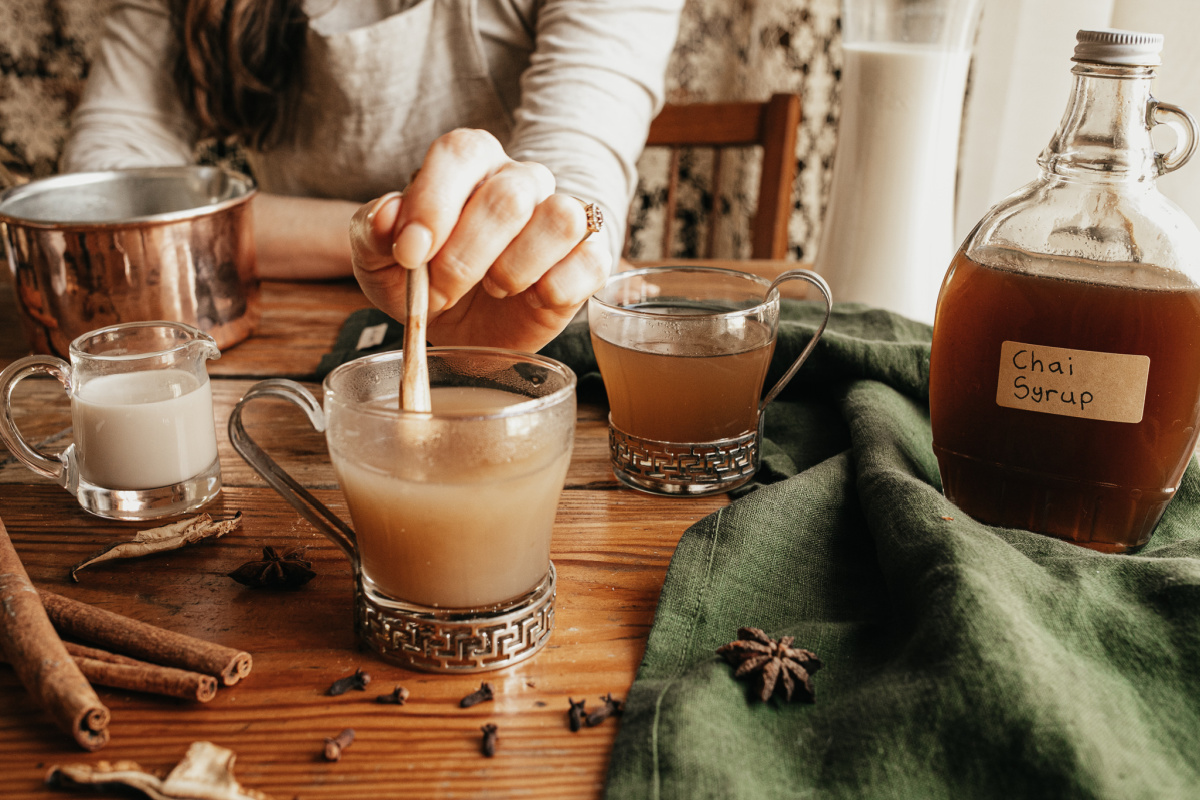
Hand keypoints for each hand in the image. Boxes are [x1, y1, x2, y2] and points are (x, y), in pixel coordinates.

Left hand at [349, 129, 611, 352]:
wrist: (462, 329)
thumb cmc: (423, 282)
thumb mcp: (379, 262)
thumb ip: (373, 231)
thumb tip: (388, 214)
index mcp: (469, 165)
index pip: (461, 153)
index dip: (434, 202)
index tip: (411, 252)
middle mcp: (520, 181)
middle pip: (509, 194)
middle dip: (466, 255)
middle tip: (443, 290)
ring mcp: (560, 218)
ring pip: (560, 218)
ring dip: (516, 268)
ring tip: (494, 287)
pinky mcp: (590, 258)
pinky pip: (591, 260)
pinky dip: (556, 289)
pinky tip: (530, 300)